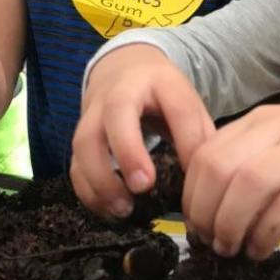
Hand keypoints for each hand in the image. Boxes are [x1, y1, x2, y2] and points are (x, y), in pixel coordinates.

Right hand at [69, 45, 216, 219]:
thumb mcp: (187, 103)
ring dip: (100, 179)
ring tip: (124, 210)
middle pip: (115, 115)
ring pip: (85, 143)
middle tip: (142, 188)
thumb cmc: (162, 95)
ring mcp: (92, 113)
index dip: (187, 141)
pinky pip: (75, 164)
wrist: (123, 69)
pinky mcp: (78, 137)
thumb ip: (199, 135)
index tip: (195, 175)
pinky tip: (107, 210)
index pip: (177, 108)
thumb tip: (204, 180)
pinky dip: (87, 190)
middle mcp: (119, 92)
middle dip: (127, 152)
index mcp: (160, 81)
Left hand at [183, 98, 279, 259]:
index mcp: (261, 121)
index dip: (191, 194)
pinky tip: (262, 250)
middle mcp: (278, 130)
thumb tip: (215, 206)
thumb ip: (254, 160)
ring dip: (230, 225)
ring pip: (247, 186)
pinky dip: (265, 234)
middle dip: (204, 212)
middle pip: (218, 170)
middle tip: (208, 241)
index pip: (205, 154)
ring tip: (230, 249)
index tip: (193, 222)